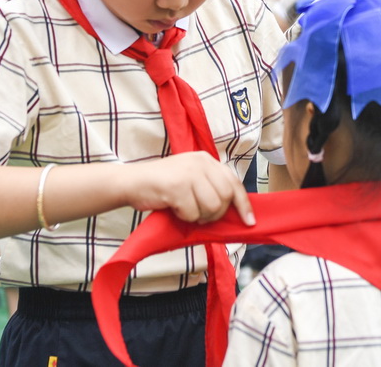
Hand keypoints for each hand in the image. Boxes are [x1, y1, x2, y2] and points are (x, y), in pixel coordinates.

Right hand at [124, 152, 254, 225]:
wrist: (131, 182)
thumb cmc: (161, 185)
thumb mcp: (190, 177)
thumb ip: (210, 186)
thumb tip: (233, 210)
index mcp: (206, 159)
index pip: (234, 182)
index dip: (244, 204)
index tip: (249, 221)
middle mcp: (201, 163)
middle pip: (225, 197)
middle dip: (216, 214)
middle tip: (200, 216)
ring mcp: (189, 174)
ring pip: (212, 207)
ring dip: (199, 216)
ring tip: (185, 211)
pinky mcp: (178, 187)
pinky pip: (192, 213)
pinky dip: (184, 217)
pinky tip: (174, 208)